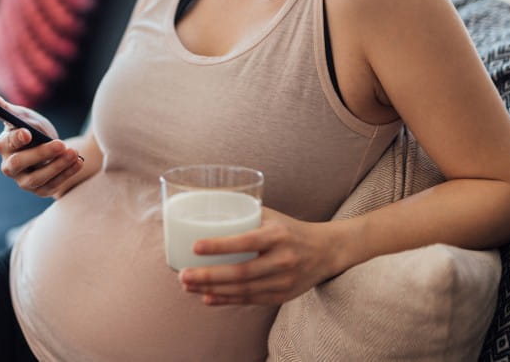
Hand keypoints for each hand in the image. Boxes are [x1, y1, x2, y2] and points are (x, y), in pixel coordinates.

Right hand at [0, 92, 82, 197]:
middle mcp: (9, 166)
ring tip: (73, 153)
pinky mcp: (40, 190)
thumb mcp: (23, 116)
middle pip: (19, 163)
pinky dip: (67, 174)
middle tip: (61, 144)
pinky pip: (52, 185)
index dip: (16, 139)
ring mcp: (24, 181)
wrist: (51, 147)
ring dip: (57, 166)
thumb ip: (6, 108)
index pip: (6, 144)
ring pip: (37, 178)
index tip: (27, 133)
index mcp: (4, 145)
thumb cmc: (32, 128)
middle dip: (40, 154)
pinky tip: (78, 161)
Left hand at [178, 207, 345, 305]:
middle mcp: (283, 260)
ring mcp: (284, 281)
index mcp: (279, 235)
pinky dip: (226, 299)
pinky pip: (250, 300)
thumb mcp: (272, 216)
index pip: (246, 242)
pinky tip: (207, 297)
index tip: (195, 246)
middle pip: (241, 272)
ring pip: (243, 290)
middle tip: (183, 275)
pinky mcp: (282, 296)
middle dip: (208, 275)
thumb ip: (243, 215)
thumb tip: (206, 208)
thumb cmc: (290, 229)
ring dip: (212, 289)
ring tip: (188, 285)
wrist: (326, 251)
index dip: (220, 245)